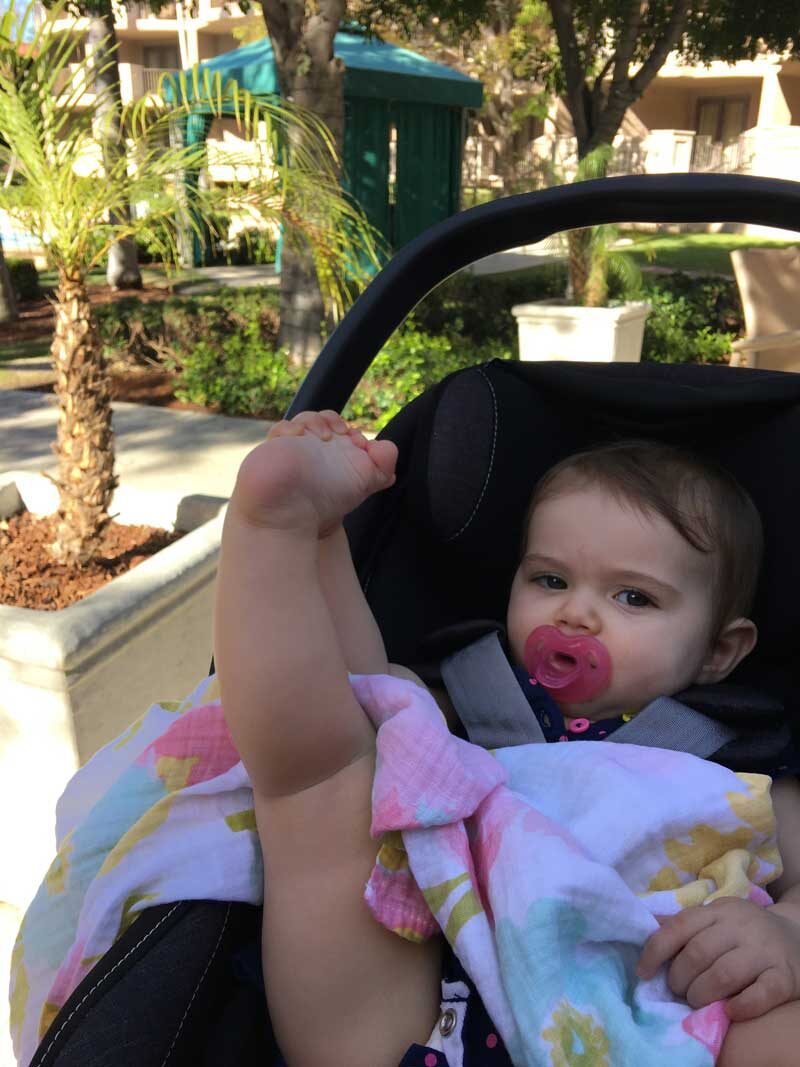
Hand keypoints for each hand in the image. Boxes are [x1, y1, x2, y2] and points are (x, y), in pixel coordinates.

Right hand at [232, 410, 396, 533]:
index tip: (359, 445)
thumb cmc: (326, 502)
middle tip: (341, 435)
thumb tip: (384, 447)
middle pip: (326, 420)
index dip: (354, 433)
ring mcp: (296, 448)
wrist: (294, 518)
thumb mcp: (364, 483)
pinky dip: (292, 428)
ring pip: (305, 419)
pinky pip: (282, 428)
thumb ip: (382, 466)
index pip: (346, 431)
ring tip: (323, 436)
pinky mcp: (276, 448)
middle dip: (334, 420)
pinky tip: (300, 437)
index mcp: (338, 457)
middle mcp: (317, 451)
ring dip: (316, 420)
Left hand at [637, 897, 799, 1020]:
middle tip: (678, 991)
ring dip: (703, 993)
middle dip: (680, 978)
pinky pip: (761, 993)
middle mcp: (740, 926)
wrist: (797, 936)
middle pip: (698, 953)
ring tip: (697, 1001)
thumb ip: (686, 924)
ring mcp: (763, 950)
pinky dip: (742, 1006)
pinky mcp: (785, 976)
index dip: (656, 951)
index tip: (643, 973)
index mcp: (717, 911)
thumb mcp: (716, 918)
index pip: (679, 927)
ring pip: (725, 974)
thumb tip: (646, 926)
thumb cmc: (745, 931)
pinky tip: (730, 1012)